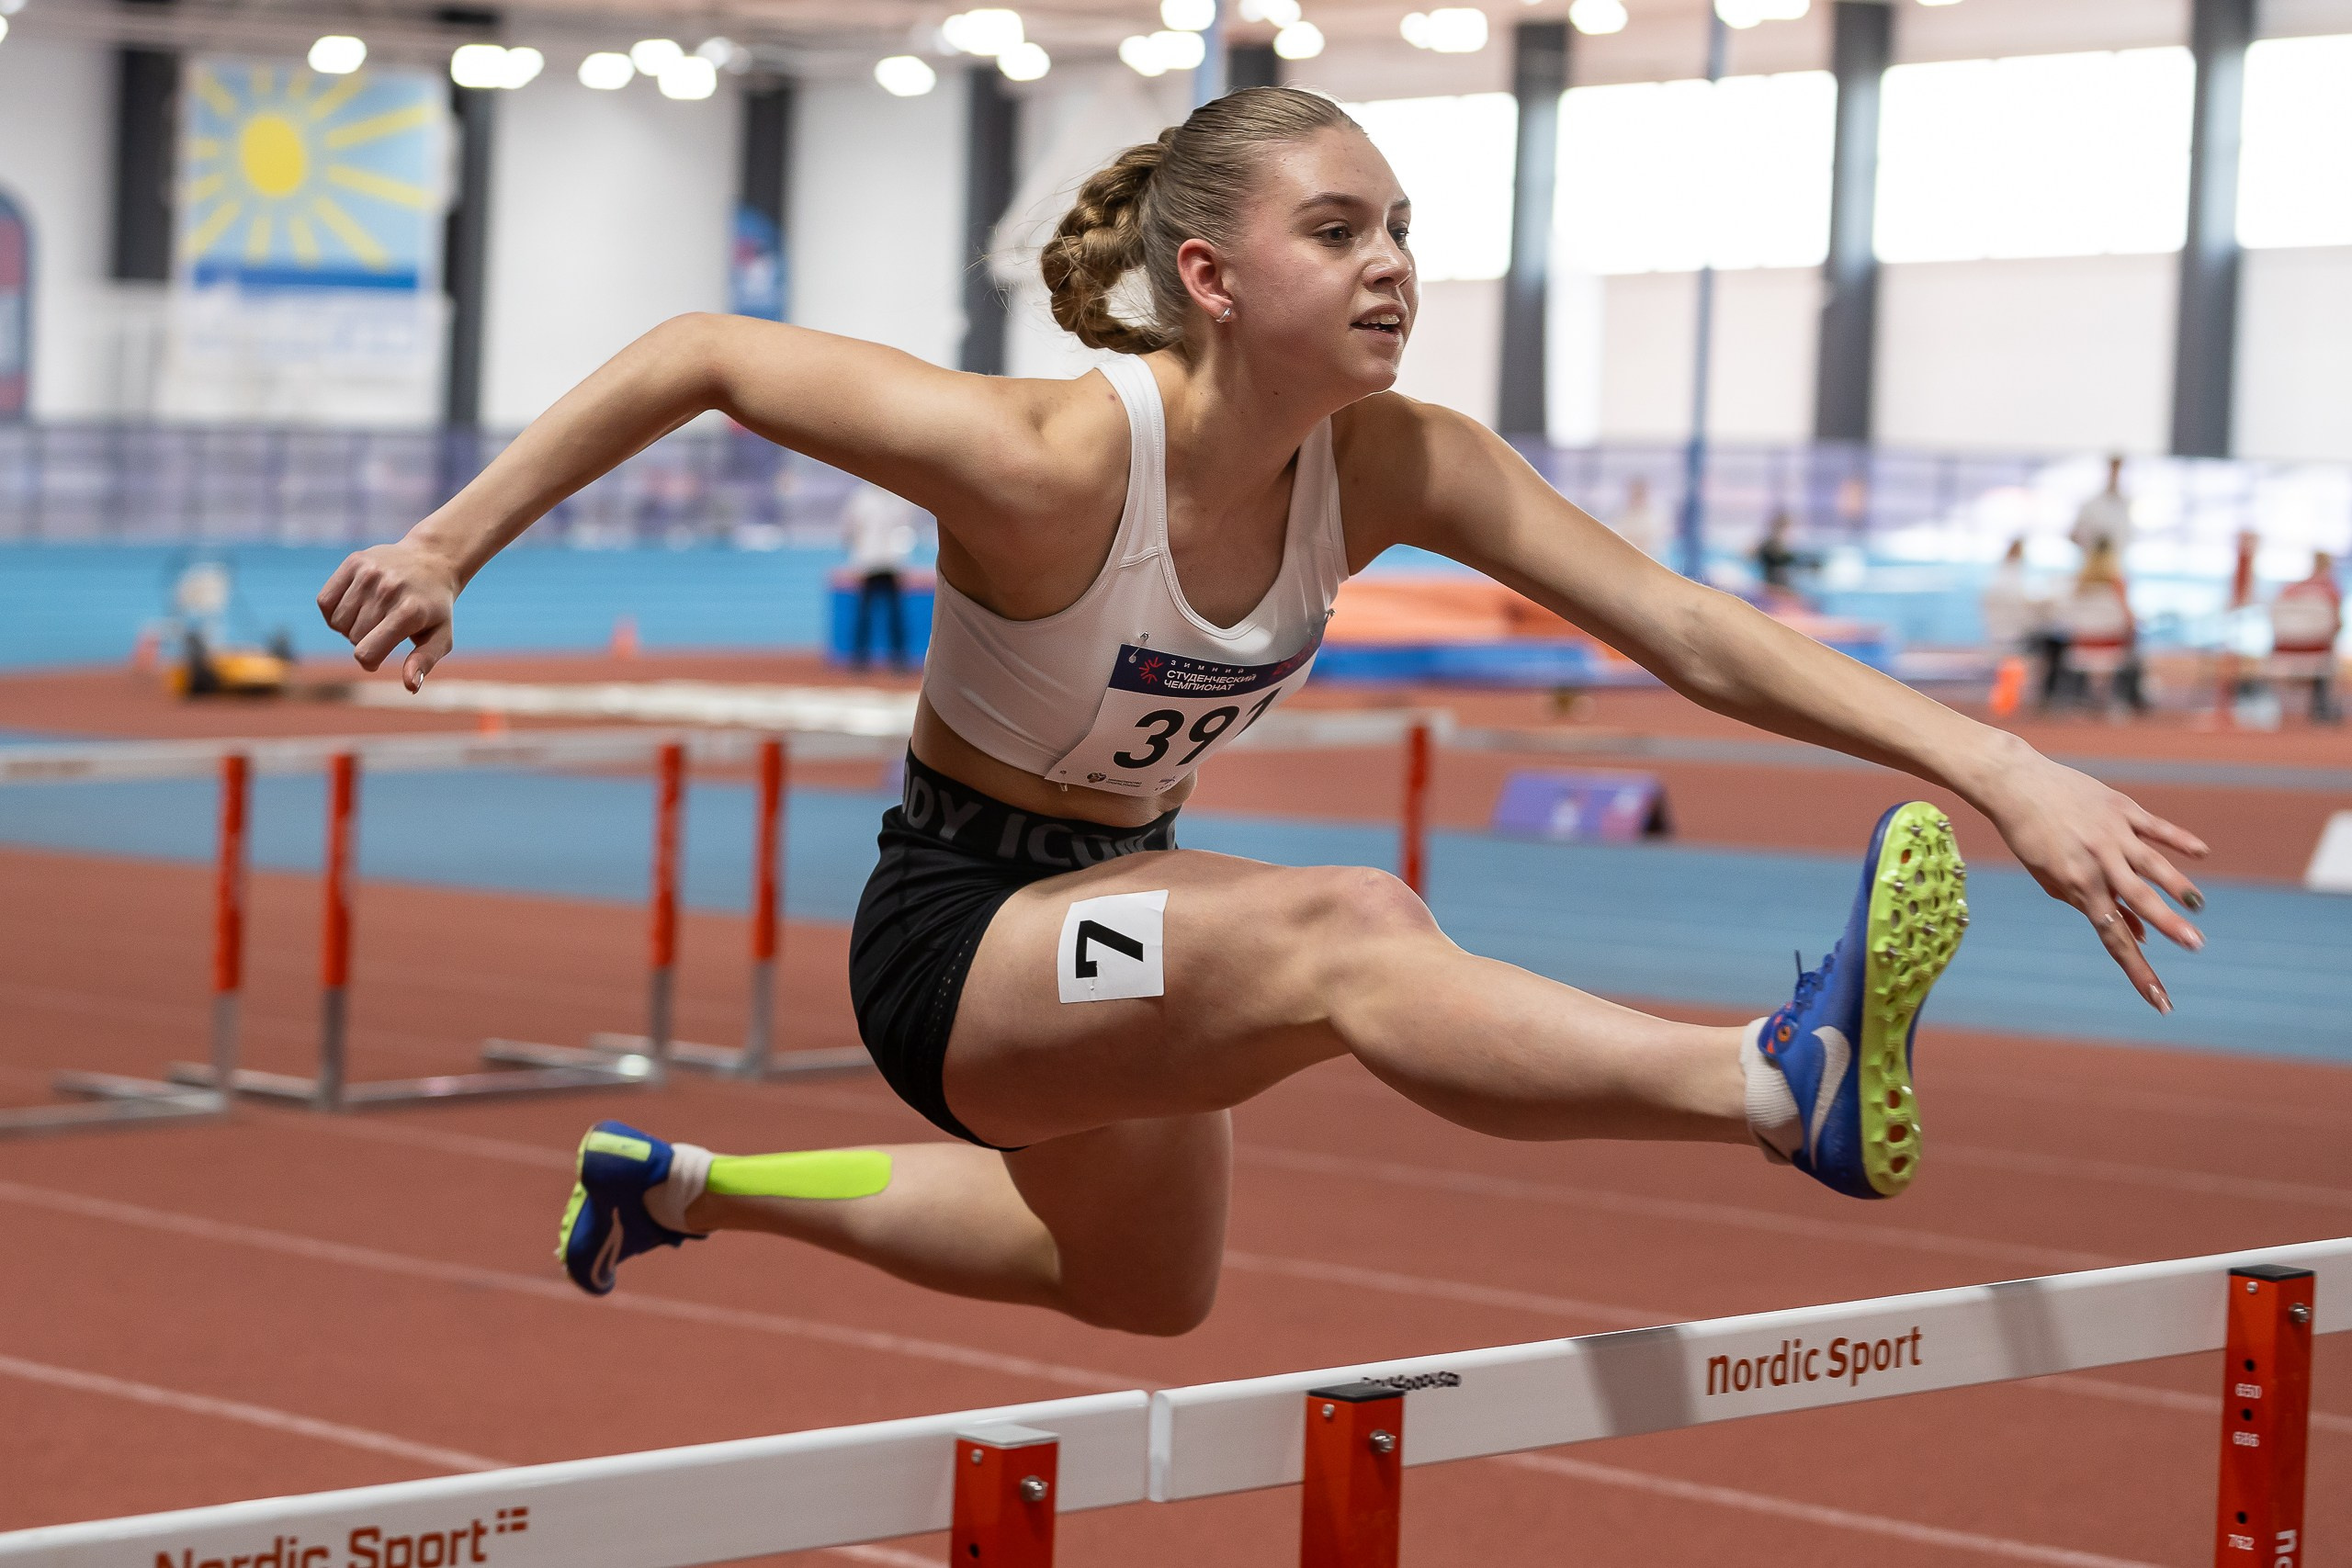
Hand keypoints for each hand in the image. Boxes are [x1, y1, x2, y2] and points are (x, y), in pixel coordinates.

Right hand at [316, 538, 459, 691]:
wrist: (432, 561)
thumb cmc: (434, 608)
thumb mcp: (440, 637)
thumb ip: (424, 661)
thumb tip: (410, 686)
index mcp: (410, 612)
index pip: (366, 652)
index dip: (369, 662)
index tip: (378, 657)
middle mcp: (389, 590)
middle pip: (352, 638)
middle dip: (364, 641)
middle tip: (383, 629)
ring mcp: (370, 573)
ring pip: (337, 622)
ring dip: (349, 627)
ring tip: (371, 616)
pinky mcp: (354, 562)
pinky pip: (325, 601)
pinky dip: (333, 612)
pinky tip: (353, 607)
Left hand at [1978, 752, 2207, 1011]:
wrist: (2016, 785)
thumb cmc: (2033, 839)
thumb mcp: (2053, 879)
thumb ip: (2094, 908)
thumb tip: (2138, 938)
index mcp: (2078, 887)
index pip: (2113, 937)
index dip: (2138, 970)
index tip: (2160, 999)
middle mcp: (2098, 862)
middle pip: (2138, 900)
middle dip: (2167, 924)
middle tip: (2196, 945)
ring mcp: (2112, 834)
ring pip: (2152, 864)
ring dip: (2178, 886)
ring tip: (2198, 907)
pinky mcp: (2121, 808)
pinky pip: (2156, 827)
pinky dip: (2179, 839)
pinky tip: (2201, 853)